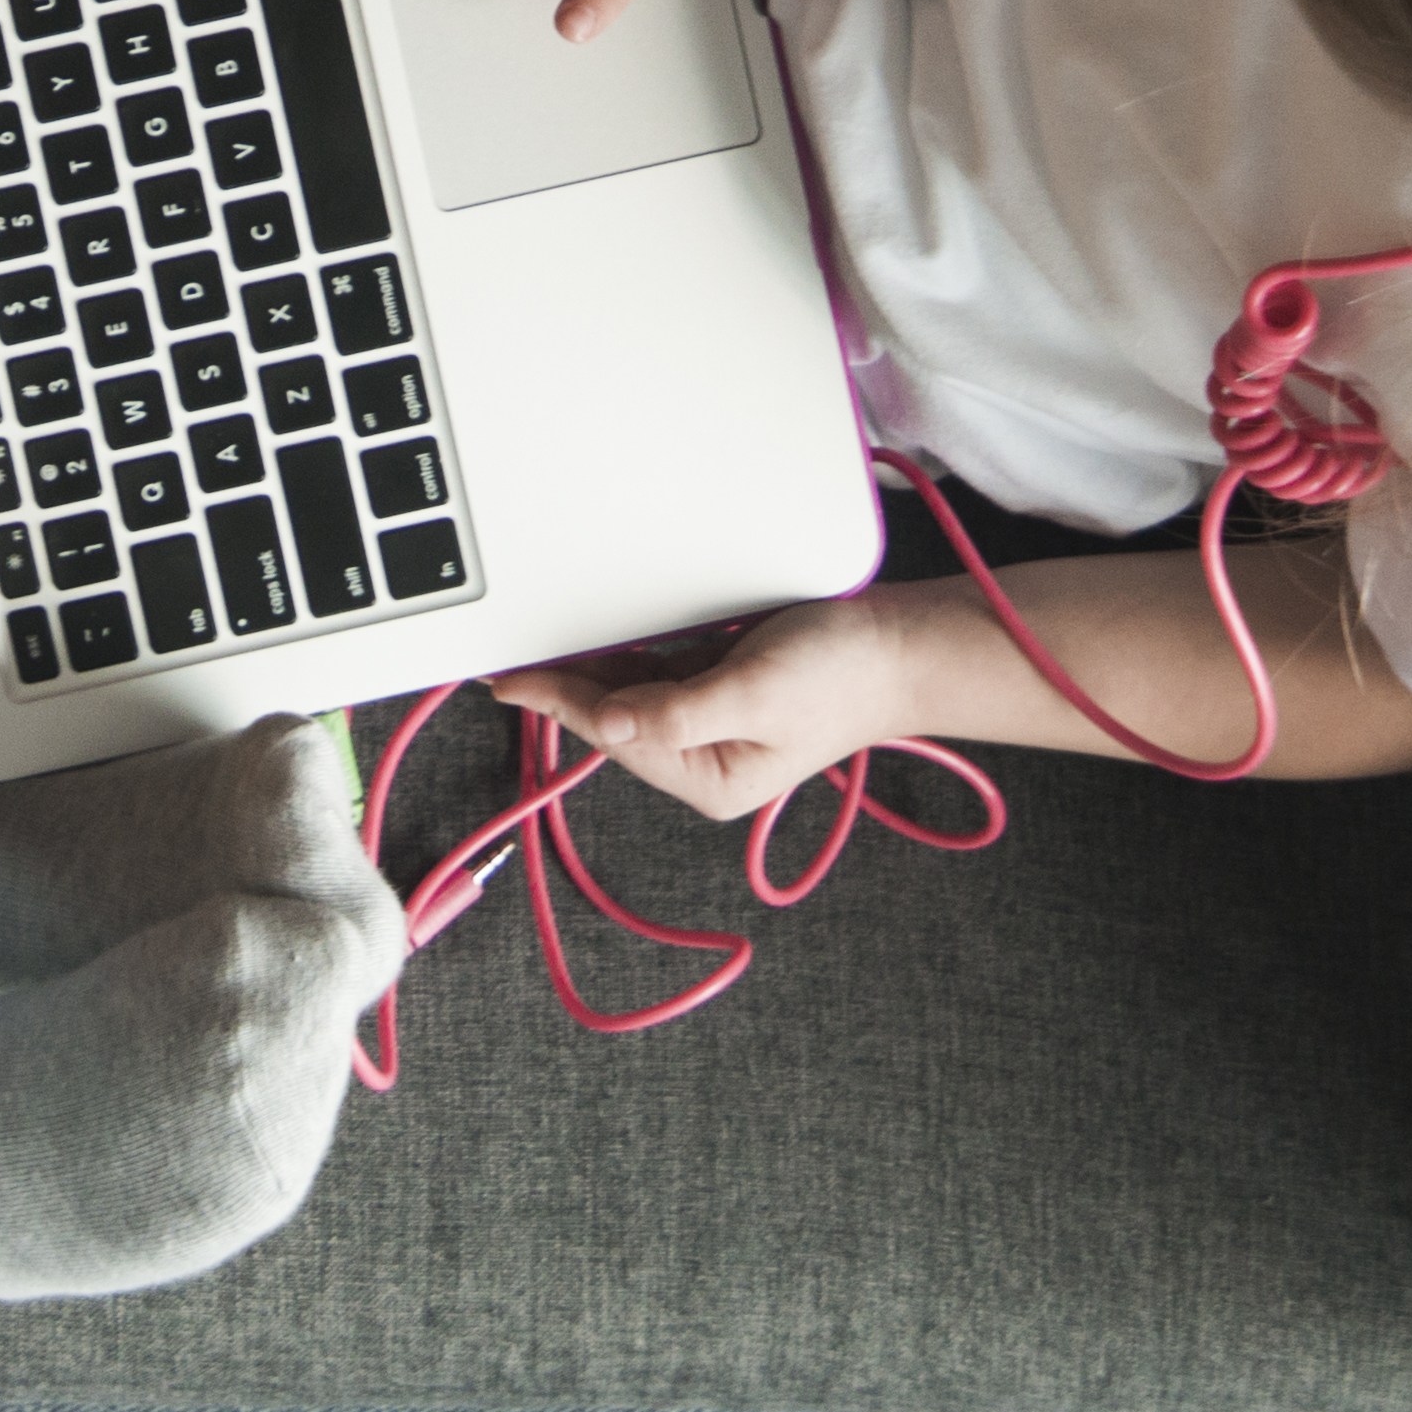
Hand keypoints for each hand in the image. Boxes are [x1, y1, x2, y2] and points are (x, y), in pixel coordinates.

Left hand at [491, 588, 952, 823]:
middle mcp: (704, 757)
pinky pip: (654, 670)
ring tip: (541, 639)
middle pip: (613, 717)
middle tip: (511, 650)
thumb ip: (678, 711)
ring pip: (628, 692)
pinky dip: (623, 652)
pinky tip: (597, 633)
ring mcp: (709, 720)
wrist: (902, 644)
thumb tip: (607, 724)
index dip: (557, 702)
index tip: (509, 679)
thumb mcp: (755, 693)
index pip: (614, 734)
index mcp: (710, 778)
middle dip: (565, 685)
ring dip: (589, 666)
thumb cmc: (843, 674)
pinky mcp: (718, 685)